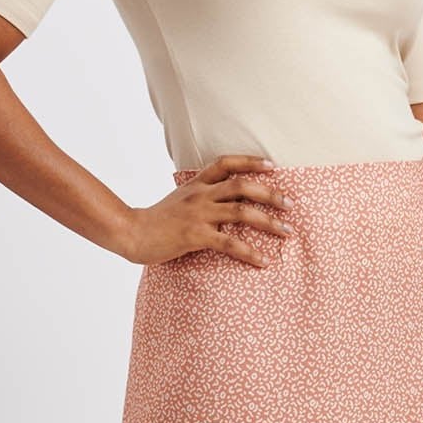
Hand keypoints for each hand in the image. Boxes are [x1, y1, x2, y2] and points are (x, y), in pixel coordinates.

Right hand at [123, 153, 294, 266]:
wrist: (132, 233)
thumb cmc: (157, 220)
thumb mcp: (179, 199)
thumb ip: (200, 196)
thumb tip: (224, 201)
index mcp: (197, 184)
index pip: (226, 163)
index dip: (250, 161)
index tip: (273, 165)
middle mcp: (200, 195)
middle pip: (242, 185)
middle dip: (270, 193)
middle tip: (290, 203)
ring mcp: (198, 214)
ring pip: (241, 212)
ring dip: (268, 221)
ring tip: (287, 231)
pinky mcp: (195, 236)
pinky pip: (230, 244)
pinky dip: (250, 253)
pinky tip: (263, 261)